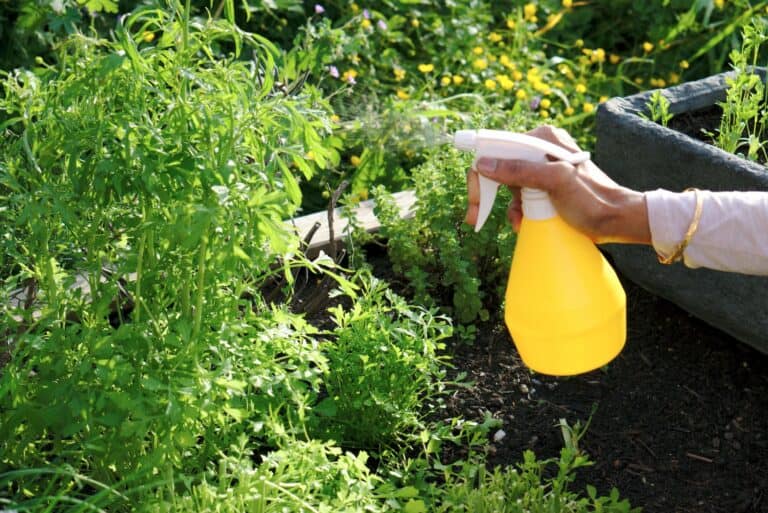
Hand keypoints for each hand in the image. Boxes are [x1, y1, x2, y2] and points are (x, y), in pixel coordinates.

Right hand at [465, 125, 650, 244]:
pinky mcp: (546, 185)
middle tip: (476, 218)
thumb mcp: (555, 183)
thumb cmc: (592, 199)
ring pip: (508, 186)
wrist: (617, 220)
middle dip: (490, 195)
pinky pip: (520, 196)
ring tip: (519, 223)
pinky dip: (518, 210)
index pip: (497, 150)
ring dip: (508, 207)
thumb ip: (520, 171)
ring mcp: (543, 168)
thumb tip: (484, 164)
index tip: (475, 203)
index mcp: (542, 139)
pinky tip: (524, 222)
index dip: (481, 175)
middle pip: (500, 168)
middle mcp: (540, 149)